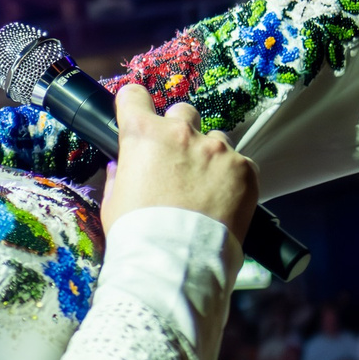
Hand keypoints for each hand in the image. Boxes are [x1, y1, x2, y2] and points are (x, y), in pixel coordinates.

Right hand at [100, 82, 258, 242]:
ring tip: (204, 190)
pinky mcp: (245, 169)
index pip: (134, 96)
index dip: (135, 106)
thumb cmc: (138, 235)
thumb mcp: (113, 203)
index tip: (138, 115)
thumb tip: (120, 166)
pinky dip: (232, 178)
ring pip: (215, 139)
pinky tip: (222, 201)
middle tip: (177, 162)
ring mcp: (217, 149)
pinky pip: (240, 163)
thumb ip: (118, 176)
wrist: (177, 264)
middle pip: (182, 113)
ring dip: (209, 157)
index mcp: (143, 135)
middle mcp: (182, 133)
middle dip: (179, 132)